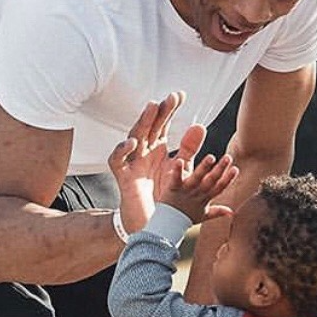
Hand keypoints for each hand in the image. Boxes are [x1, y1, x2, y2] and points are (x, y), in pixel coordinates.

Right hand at [108, 92, 185, 231]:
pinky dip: (122, 151)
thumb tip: (200, 126)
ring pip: (133, 137)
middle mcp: (143, 151)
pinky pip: (116, 160)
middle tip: (170, 98)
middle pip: (149, 126)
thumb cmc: (163, 194)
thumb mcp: (179, 169)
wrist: (151, 221)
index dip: (169, 109)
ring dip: (142, 122)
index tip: (181, 95)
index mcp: (157, 148)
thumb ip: (189, 149)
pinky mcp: (122, 176)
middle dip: (159, 111)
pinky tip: (132, 143)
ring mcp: (132, 162)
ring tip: (152, 108)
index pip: (162, 124)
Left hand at [156, 128, 238, 225]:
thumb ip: (217, 211)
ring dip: (204, 168)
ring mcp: (185, 190)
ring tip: (211, 157)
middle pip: (211, 180)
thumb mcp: (203, 215)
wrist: (168, 225)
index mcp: (205, 198)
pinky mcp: (173, 188)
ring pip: (197, 178)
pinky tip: (179, 161)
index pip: (219, 187)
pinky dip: (177, 170)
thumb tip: (231, 212)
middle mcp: (197, 193)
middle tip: (228, 157)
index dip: (228, 179)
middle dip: (220, 169)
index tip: (236, 169)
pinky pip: (175, 178)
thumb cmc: (185, 218)